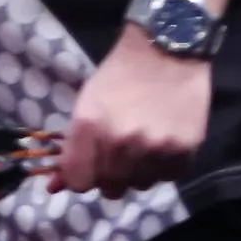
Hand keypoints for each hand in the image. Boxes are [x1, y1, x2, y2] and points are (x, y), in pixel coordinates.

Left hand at [50, 31, 211, 198]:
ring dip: (136, 173)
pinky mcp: (186, 149)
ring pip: (140, 186)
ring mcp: (156, 148)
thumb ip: (72, 148)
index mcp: (89, 126)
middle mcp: (121, 142)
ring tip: (139, 147)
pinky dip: (162, 167)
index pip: (78, 181)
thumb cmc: (118, 77)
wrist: (165, 52)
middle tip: (114, 157)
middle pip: (110, 188)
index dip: (79, 178)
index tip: (85, 169)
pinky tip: (160, 145)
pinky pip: (168, 177)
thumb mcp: (85, 106)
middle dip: (108, 177)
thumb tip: (54, 188)